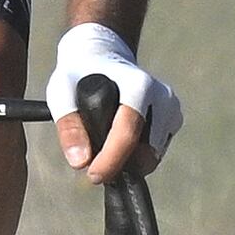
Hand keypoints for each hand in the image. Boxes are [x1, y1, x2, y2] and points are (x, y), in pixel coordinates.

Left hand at [45, 21, 178, 180]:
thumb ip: (69, 126)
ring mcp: (171, 109)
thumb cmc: (78, 74)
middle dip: (118, 163)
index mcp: (138, 85)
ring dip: (126, 160)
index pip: (128, 131)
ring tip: (101, 148)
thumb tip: (80, 162)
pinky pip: (155, 151)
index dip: (112, 159)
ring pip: (151, 154)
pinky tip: (117, 142)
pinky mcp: (174, 120)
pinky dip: (136, 154)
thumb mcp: (61, 92)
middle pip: (145, 148)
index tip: (93, 176)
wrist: (101, 57)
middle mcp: (162, 96)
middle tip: (93, 166)